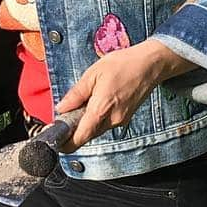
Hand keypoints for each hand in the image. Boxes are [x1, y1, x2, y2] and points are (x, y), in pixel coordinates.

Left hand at [56, 39, 194, 149]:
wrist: (150, 64)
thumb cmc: (122, 64)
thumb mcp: (93, 74)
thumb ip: (76, 94)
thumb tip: (61, 109)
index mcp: (102, 109)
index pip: (81, 136)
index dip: (66, 143)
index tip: (55, 142)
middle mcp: (113, 120)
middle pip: (87, 135)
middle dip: (74, 131)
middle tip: (62, 119)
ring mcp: (121, 121)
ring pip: (96, 130)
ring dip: (85, 124)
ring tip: (78, 107)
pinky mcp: (125, 118)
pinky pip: (105, 124)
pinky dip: (96, 119)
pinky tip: (94, 105)